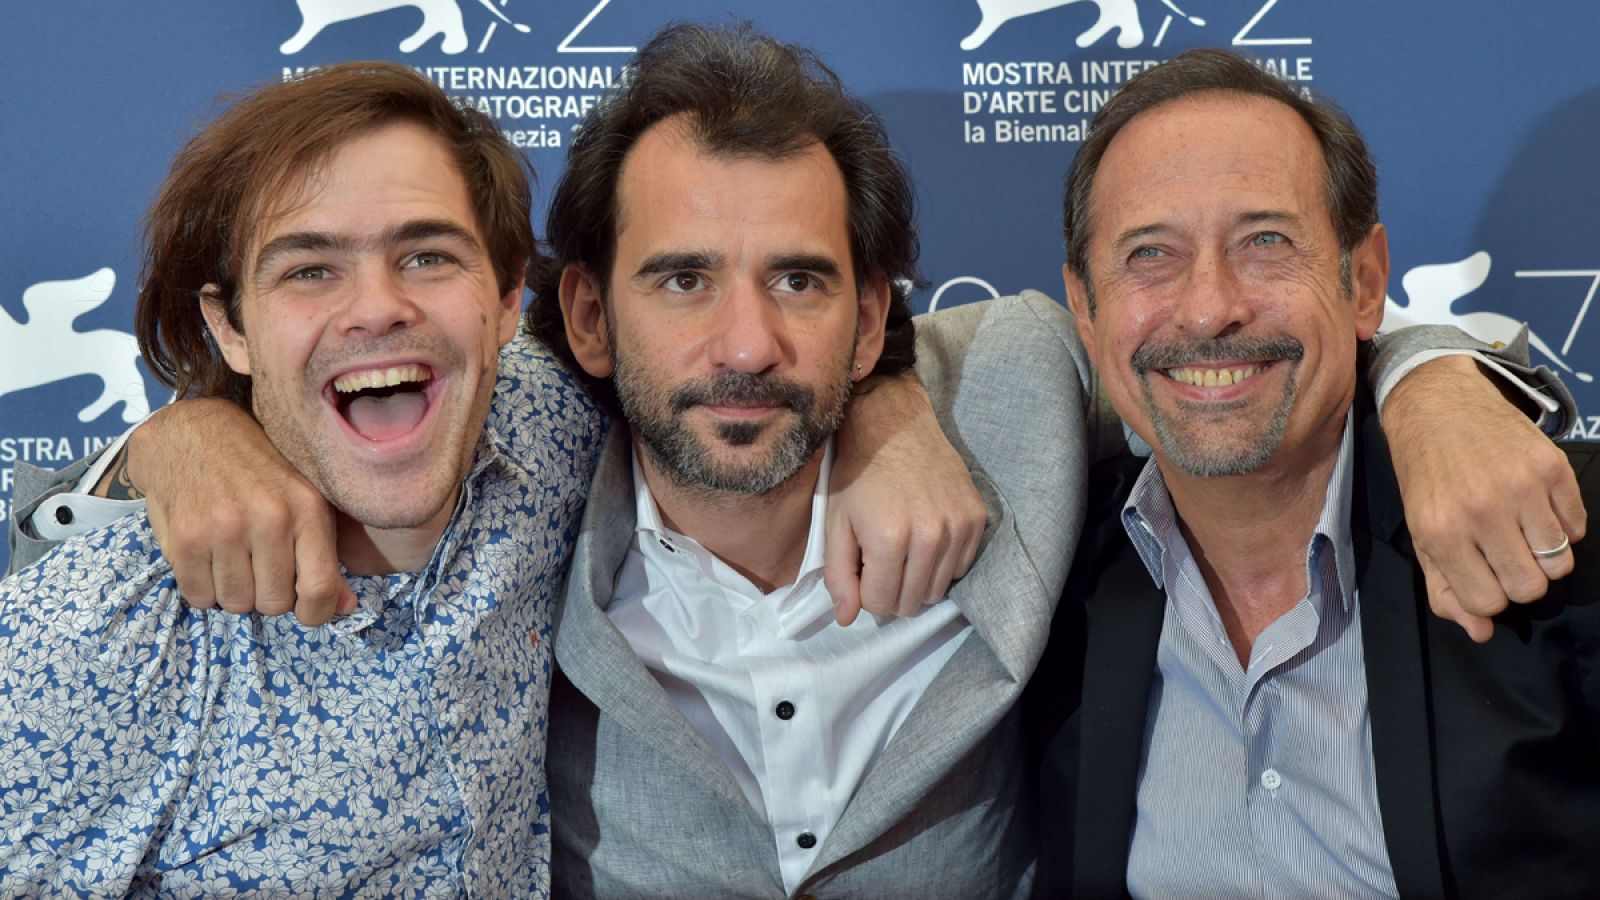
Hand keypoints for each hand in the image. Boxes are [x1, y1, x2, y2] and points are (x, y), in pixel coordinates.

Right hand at [121, 398, 354, 624]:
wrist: (192, 432)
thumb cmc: (258, 470)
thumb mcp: (304, 500)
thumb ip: (326, 555)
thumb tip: (347, 607)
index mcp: (308, 508)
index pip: (320, 588)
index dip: (316, 613)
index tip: (307, 611)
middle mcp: (269, 518)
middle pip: (274, 604)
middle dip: (267, 595)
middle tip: (259, 566)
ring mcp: (224, 529)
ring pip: (236, 604)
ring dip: (233, 591)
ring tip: (232, 557)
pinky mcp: (185, 538)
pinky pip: (199, 596)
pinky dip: (202, 587)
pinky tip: (206, 557)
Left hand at [824, 373, 985, 624]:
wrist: (895, 427)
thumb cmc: (858, 475)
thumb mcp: (836, 524)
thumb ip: (839, 576)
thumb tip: (847, 619)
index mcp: (889, 539)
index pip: (880, 604)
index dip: (865, 591)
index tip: (863, 566)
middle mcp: (930, 537)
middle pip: (912, 603)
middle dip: (892, 591)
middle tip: (882, 562)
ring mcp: (958, 527)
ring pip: (938, 591)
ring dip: (918, 580)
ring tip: (904, 550)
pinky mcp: (977, 518)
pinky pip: (961, 568)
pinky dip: (942, 563)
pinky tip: (926, 538)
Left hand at [1384, 355, 1584, 641]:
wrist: (1438, 406)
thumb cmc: (1426, 475)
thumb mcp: (1419, 533)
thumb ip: (1445, 588)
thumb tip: (1480, 631)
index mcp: (1441, 531)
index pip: (1489, 601)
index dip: (1491, 595)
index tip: (1484, 574)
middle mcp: (1482, 510)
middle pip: (1531, 586)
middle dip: (1521, 579)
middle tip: (1505, 554)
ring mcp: (1521, 486)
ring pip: (1561, 561)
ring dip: (1544, 555)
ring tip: (1520, 530)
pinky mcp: (1552, 466)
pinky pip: (1578, 527)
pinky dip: (1562, 526)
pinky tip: (1535, 507)